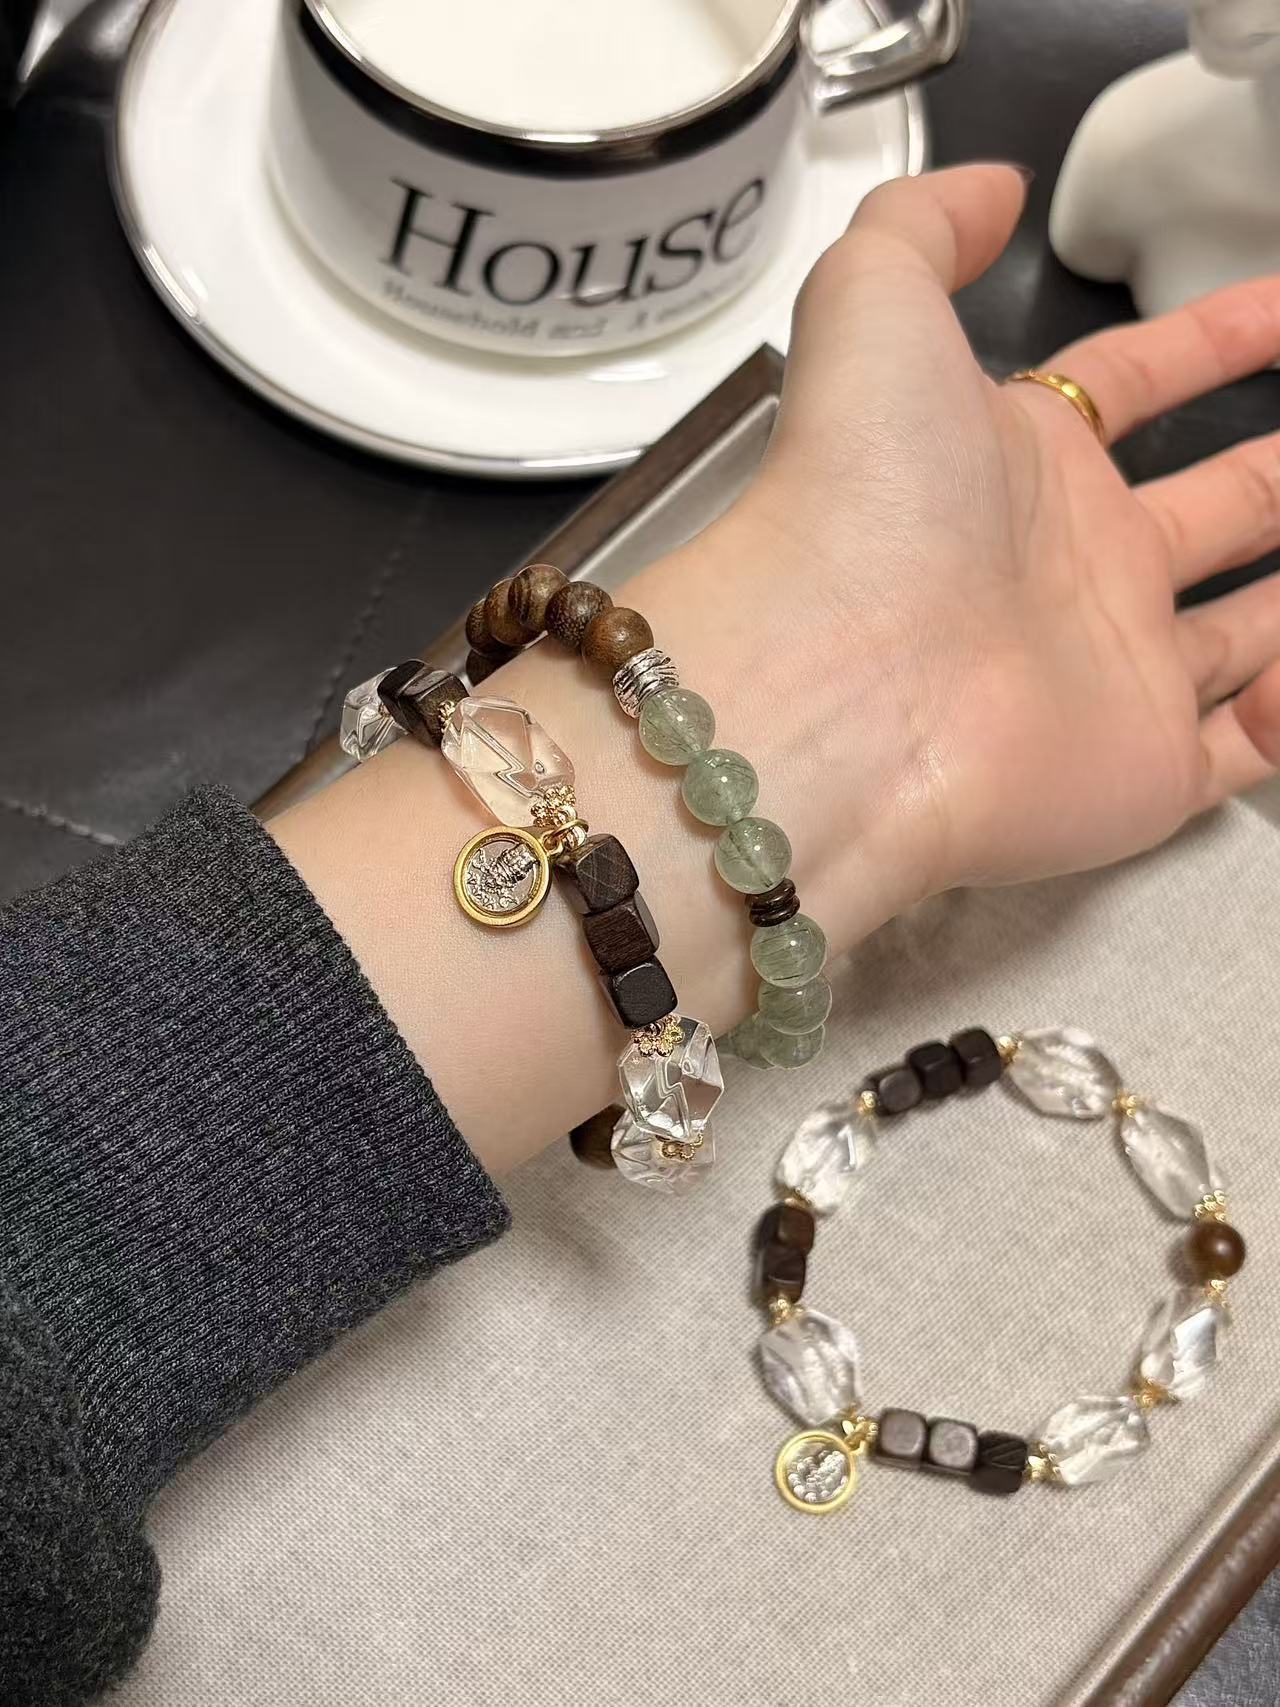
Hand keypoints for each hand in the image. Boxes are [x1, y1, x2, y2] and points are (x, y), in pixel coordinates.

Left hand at [275, 165, 1279, 1167]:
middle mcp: (1072, 567)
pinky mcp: (1143, 772)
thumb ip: (923, 230)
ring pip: (1241, 628)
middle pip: (1207, 510)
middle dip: (1274, 472)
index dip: (1215, 341)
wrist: (844, 687)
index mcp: (1020, 462)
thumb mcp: (869, 306)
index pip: (1137, 385)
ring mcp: (1112, 672)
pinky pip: (1249, 743)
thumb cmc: (860, 494)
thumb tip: (993, 192)